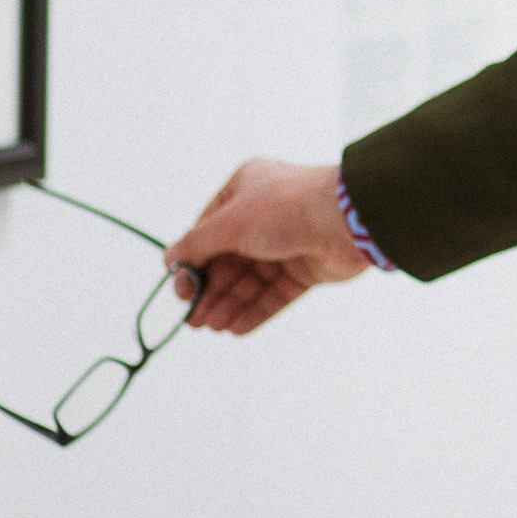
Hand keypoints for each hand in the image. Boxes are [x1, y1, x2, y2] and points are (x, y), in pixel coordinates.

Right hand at [161, 157, 368, 335]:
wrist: (347, 218)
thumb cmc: (286, 207)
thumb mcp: (229, 223)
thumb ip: (197, 244)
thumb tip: (170, 258)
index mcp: (245, 189)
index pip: (209, 229)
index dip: (193, 261)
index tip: (180, 289)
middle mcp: (266, 213)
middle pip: (230, 258)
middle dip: (211, 289)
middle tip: (193, 319)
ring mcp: (289, 241)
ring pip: (252, 279)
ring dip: (230, 303)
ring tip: (211, 326)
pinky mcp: (308, 266)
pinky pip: (276, 292)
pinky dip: (255, 309)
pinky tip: (236, 328)